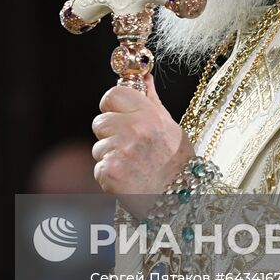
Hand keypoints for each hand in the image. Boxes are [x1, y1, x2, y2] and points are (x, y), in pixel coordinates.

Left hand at [90, 75, 193, 199]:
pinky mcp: (110, 173)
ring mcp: (120, 151)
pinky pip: (99, 168)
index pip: (113, 95)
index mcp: (149, 115)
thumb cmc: (178, 165)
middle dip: (110, 135)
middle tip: (130, 148)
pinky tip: (129, 180)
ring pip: (98, 147)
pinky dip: (110, 176)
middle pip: (100, 122)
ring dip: (111, 157)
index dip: (113, 106)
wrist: (181, 202)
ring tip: (134, 167)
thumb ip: (152, 102)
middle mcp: (134, 130)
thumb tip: (144, 77)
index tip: (119, 115)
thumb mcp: (171, 128)